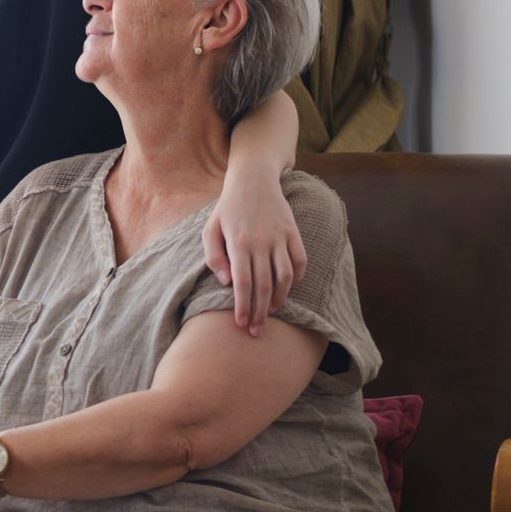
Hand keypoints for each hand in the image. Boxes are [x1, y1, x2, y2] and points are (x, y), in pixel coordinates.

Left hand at [204, 168, 306, 336]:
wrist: (253, 180)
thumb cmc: (227, 209)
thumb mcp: (210, 229)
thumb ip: (214, 257)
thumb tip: (226, 283)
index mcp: (239, 243)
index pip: (243, 283)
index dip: (243, 306)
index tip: (241, 324)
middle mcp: (261, 242)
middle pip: (264, 286)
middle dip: (261, 312)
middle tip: (257, 331)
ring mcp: (280, 237)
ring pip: (285, 277)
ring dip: (280, 299)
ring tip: (272, 312)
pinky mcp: (293, 233)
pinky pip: (300, 261)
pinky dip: (297, 278)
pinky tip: (288, 289)